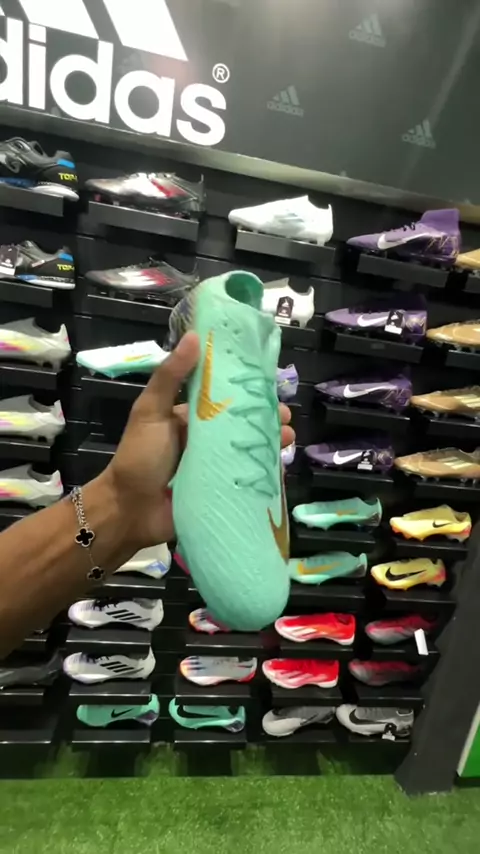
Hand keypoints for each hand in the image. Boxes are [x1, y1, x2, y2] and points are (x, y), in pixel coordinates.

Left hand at [103, 332, 294, 548]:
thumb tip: (194, 337)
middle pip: (242, 426)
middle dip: (267, 421)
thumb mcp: (151, 411)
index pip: (225, 399)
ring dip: (271, 445)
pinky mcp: (220, 492)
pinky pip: (247, 480)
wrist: (130, 510)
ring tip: (288, 440)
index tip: (271, 387)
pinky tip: (282, 469)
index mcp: (190, 418)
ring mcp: (215, 468)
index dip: (248, 393)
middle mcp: (206, 441)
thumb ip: (171, 376)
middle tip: (287, 419)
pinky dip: (265, 474)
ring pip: (249, 452)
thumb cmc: (139, 457)